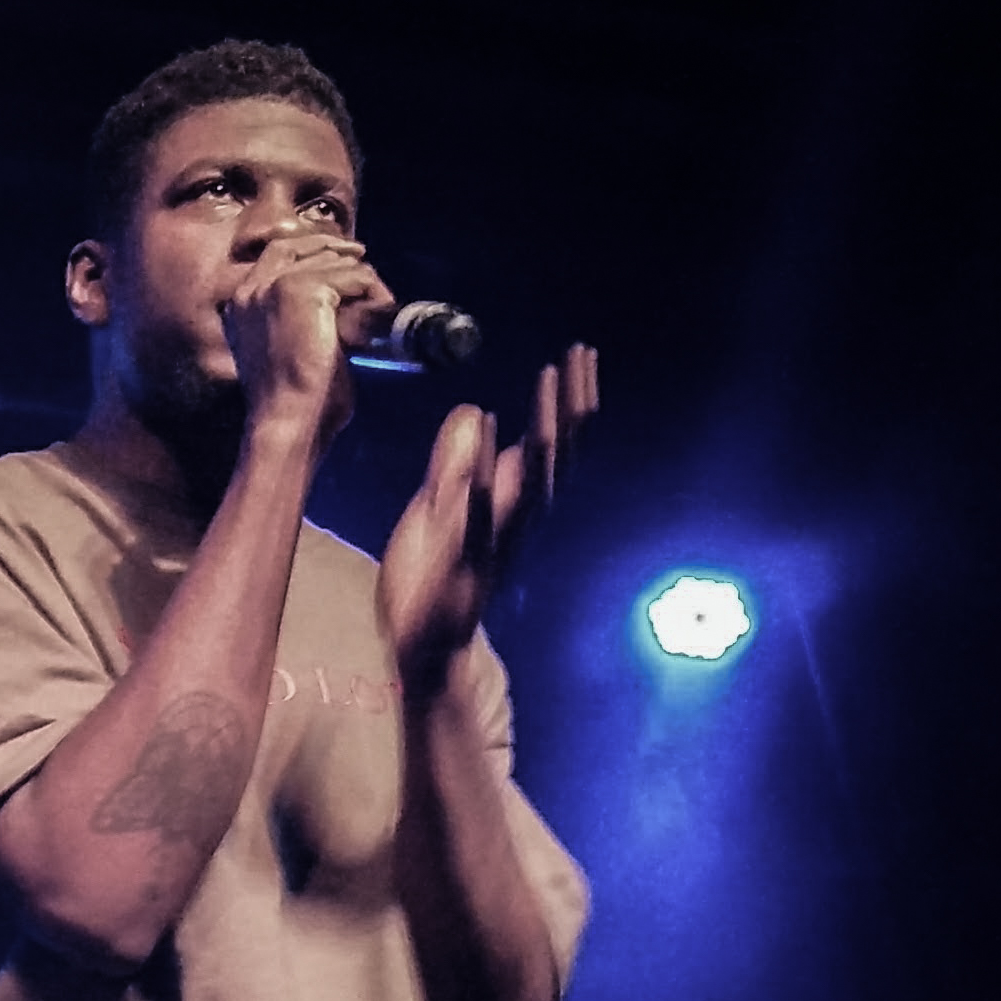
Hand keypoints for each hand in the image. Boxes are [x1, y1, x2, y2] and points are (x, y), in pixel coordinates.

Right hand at [217, 234, 392, 440]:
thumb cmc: (294, 401)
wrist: (288, 418)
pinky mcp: (300, 289)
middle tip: (363, 260)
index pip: (277, 252)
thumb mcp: (290, 348)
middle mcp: (251, 287)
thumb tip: (344, 292)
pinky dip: (371, 293)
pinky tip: (377, 314)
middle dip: (337, 252)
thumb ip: (302, 316)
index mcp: (240, 302)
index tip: (342, 254)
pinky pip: (352, 276)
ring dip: (362, 281)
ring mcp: (274, 285)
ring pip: (333, 261)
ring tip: (378, 306)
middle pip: (302, 245)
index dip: (312, 248)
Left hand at [376, 343, 600, 687]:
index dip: (568, 402)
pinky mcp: (464, 567)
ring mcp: (493, 544)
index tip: (581, 355)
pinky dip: (484, 478)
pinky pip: (479, 519)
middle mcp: (512, 521)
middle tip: (578, 357)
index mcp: (508, 503)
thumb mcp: (437, 505)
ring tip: (550, 388)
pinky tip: (486, 438)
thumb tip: (473, 412)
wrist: (419, 646)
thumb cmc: (430, 576)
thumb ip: (456, 462)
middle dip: (568, 406)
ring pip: (531, 486)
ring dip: (543, 435)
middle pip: (554, 458)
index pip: (551, 445)